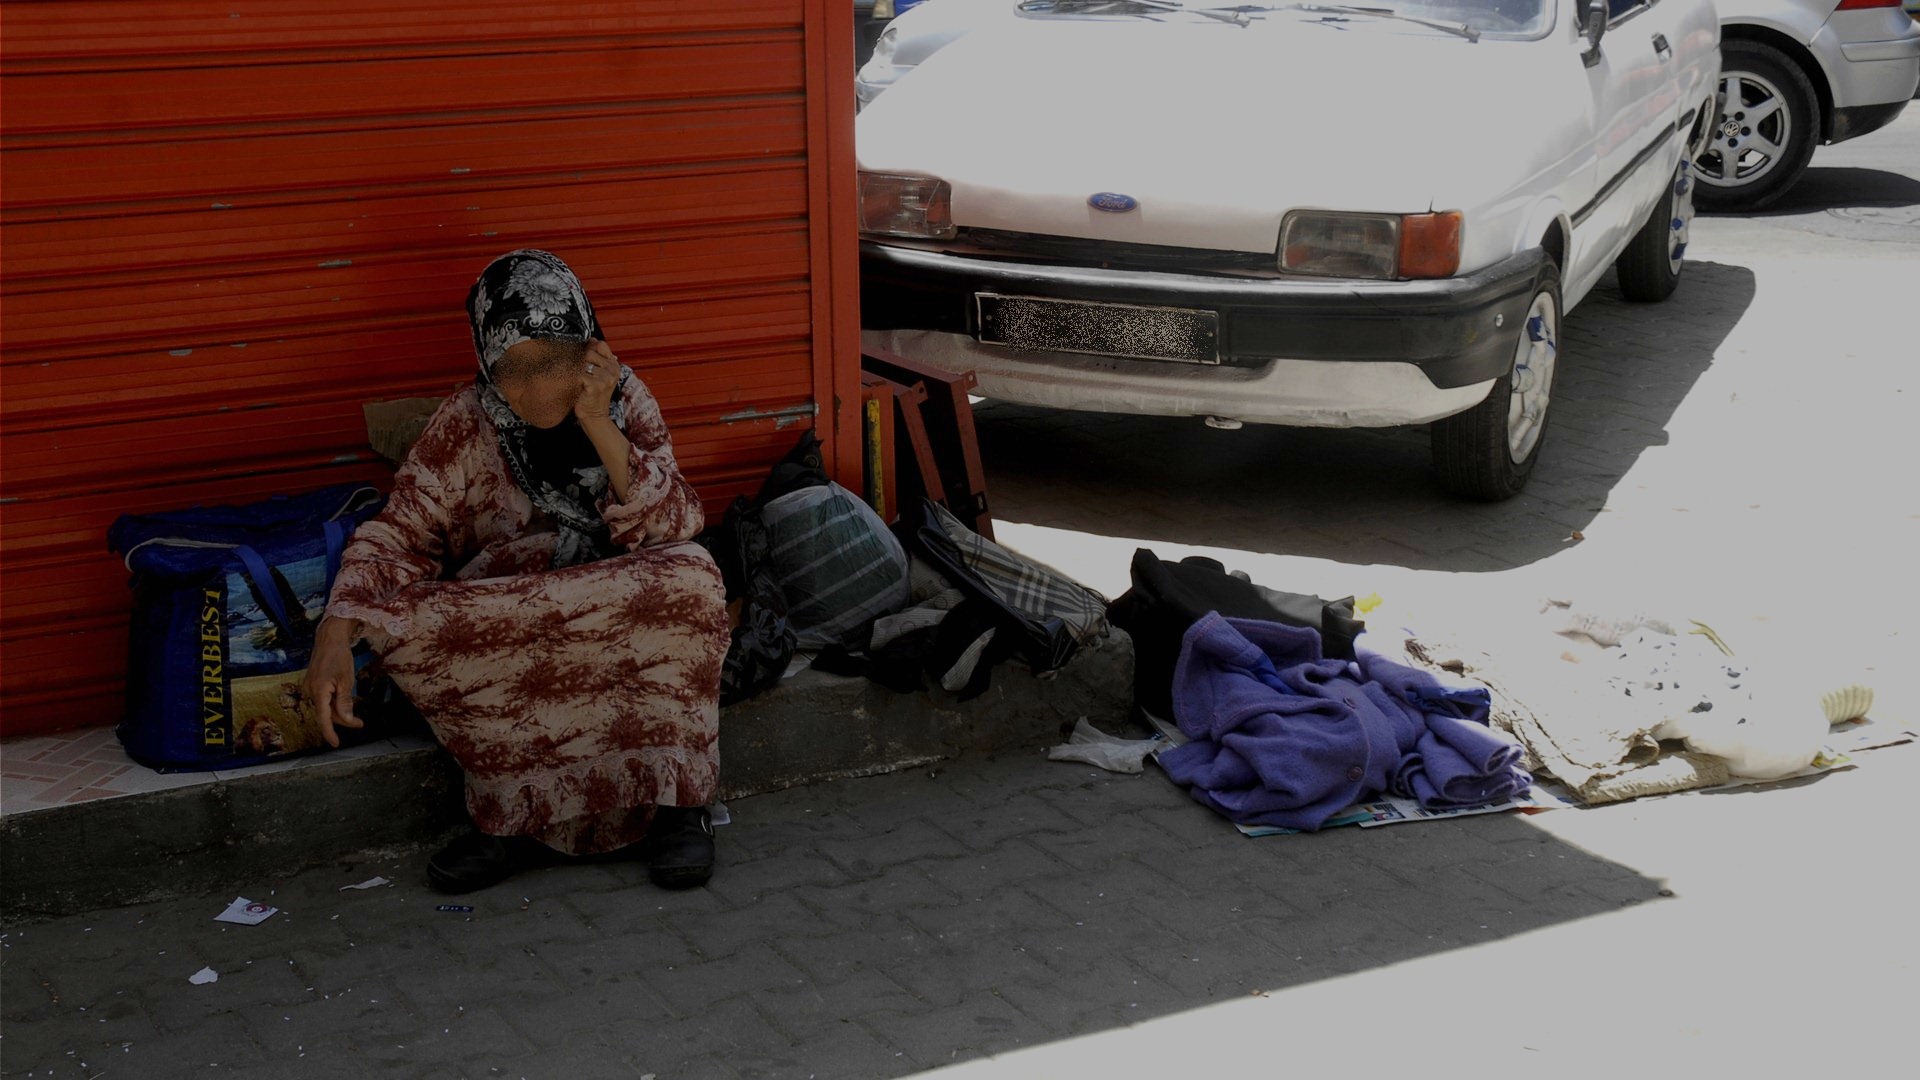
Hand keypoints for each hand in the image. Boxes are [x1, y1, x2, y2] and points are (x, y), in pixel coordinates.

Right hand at [303, 618, 364, 747]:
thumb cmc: (339, 656)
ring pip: (325, 707)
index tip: (335, 744)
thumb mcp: (346, 680)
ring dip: (338, 713)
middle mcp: (310, 691)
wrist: (329, 639)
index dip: (329, 732)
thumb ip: (344, 702)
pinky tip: (343, 703)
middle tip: (360, 723)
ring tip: (355, 715)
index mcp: (318, 691)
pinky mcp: (311, 684)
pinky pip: (322, 700)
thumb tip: (346, 719)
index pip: (323, 718)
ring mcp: (309, 688)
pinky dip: (333, 704)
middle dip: (343, 720)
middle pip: (326, 714)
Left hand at [574, 339, 619, 425]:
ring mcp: (605, 378)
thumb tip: (592, 340)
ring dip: (576, 371)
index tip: (584, 357)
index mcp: (614, 365)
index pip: (600, 345)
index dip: (589, 348)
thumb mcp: (600, 374)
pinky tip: (577, 386)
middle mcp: (612, 370)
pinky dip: (574, 379)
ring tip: (578, 381)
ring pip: (582, 363)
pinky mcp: (596, 385)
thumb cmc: (593, 395)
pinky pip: (579, 374)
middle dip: (580, 361)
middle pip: (589, 353)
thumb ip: (598, 358)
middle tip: (578, 372)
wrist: (594, 415)